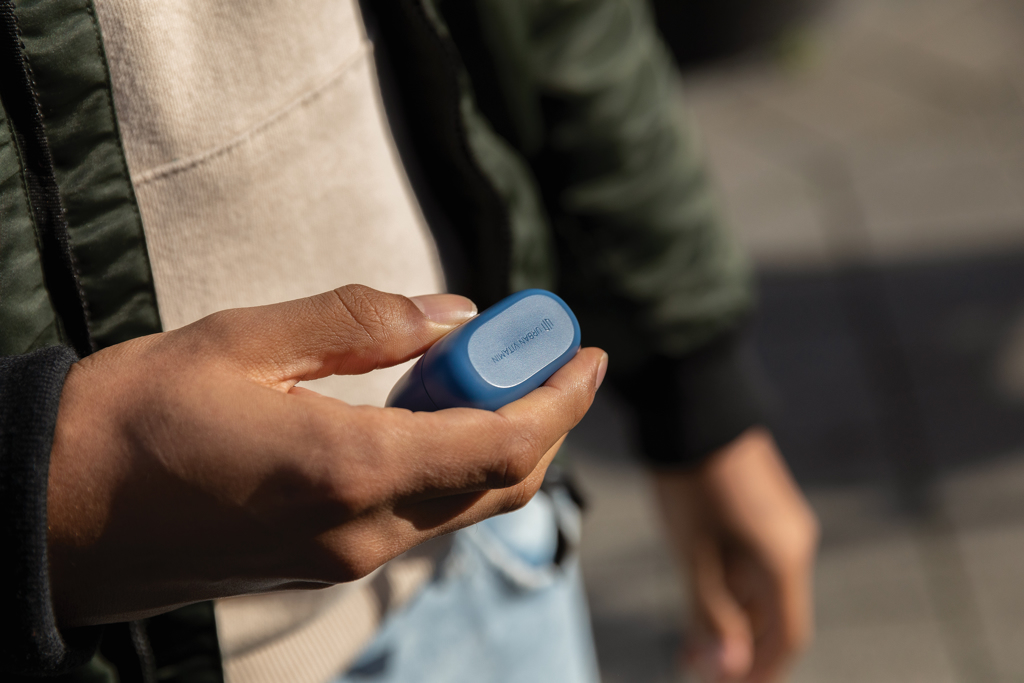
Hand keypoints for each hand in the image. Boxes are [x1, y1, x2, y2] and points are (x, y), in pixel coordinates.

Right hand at [48, 285, 606, 626]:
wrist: (56, 514)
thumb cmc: (135, 417)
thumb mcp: (245, 340)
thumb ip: (361, 323)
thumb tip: (454, 313)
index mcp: (349, 470)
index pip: (504, 445)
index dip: (560, 399)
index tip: (588, 354)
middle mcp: (362, 531)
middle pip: (500, 482)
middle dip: (541, 416)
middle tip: (541, 352)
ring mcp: (344, 558)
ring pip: (464, 503)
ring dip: (494, 437)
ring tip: (479, 369)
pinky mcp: (322, 564)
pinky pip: (419, 515)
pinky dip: (447, 462)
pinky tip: (424, 412)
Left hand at [653, 428, 817, 682]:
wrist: (694, 409)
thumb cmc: (690, 483)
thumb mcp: (694, 553)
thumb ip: (712, 612)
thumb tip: (727, 669)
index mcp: (784, 560)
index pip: (786, 636)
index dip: (760, 670)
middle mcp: (794, 544)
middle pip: (775, 616)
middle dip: (738, 648)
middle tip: (694, 666)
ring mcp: (782, 524)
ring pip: (764, 591)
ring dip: (732, 620)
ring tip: (690, 641)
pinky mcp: (766, 510)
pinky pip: (758, 564)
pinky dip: (733, 589)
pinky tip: (702, 596)